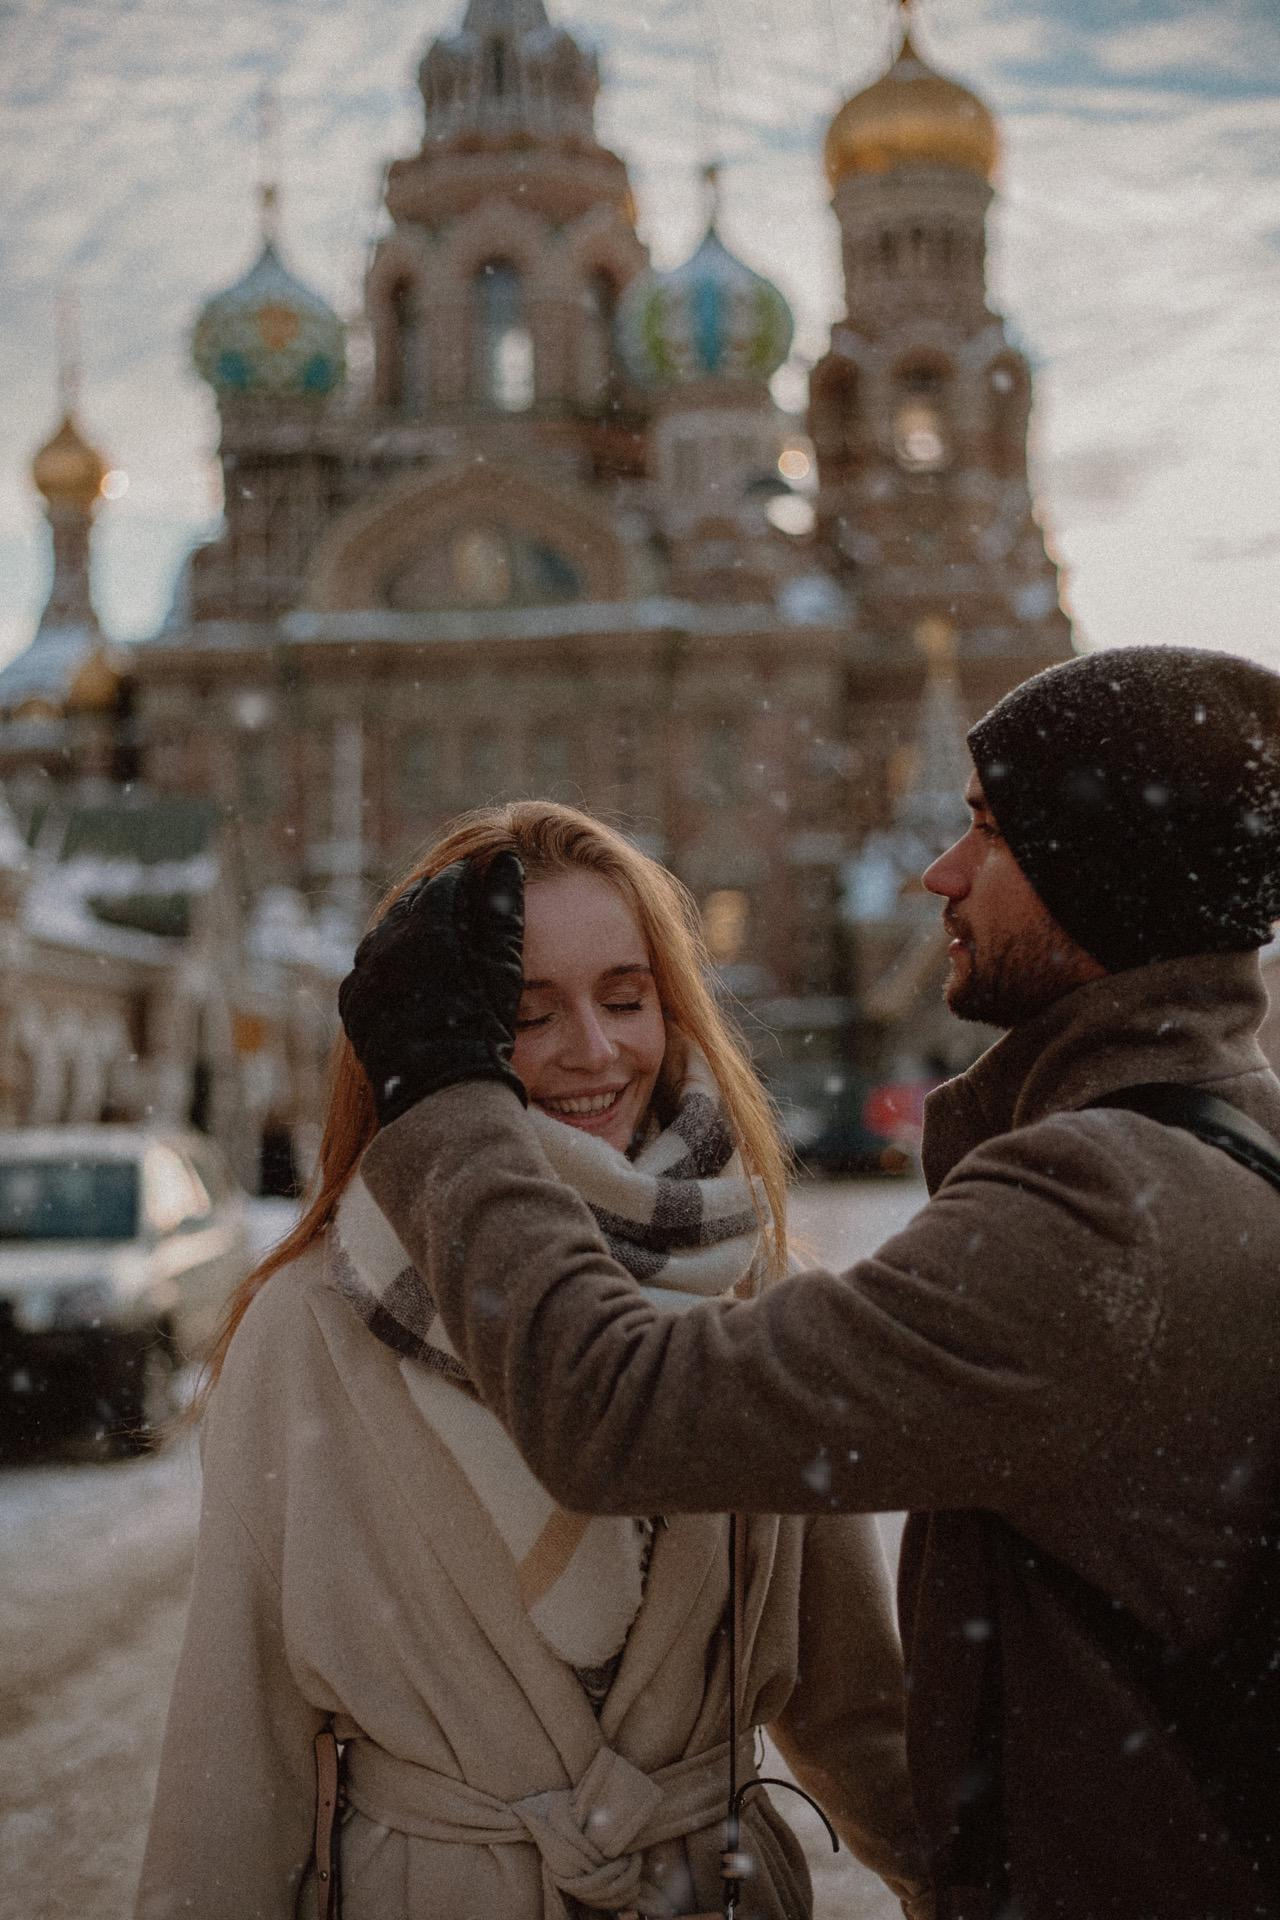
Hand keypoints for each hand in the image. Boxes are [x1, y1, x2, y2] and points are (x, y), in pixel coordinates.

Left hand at [338, 852, 525, 1126]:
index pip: (446, 884)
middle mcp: (387, 942)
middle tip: (454, 901)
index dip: (466, 879)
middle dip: (432, 900)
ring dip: (404, 929)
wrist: (443, 1089)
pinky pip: (367, 969)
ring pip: (383, 934)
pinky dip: (386, 963)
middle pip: (410, 904)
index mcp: (427, 926)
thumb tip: (507, 859)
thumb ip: (503, 908)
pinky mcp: (353, 1001)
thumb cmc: (484, 1024)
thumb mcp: (502, 965)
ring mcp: (365, 973)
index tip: (478, 879)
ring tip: (429, 936)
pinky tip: (405, 971)